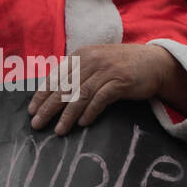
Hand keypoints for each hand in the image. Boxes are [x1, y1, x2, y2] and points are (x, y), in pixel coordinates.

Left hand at [27, 44, 186, 135]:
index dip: (42, 94)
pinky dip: (90, 112)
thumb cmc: (121, 66)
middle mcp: (91, 60)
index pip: (56, 77)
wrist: (154, 63)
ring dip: (67, 115)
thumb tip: (54, 93)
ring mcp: (106, 70)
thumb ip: (77, 73)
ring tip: (59, 131)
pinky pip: (101, 98)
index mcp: (81, 55)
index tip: (32, 110)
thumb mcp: (96, 64)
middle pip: (64, 87)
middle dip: (48, 107)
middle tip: (37, 124)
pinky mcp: (120, 81)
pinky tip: (83, 123)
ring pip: (80, 95)